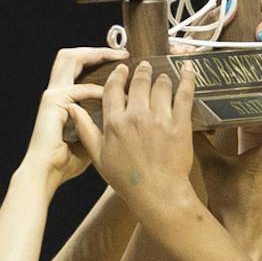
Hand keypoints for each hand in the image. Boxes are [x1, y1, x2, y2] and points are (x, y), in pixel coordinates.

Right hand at [24, 44, 126, 185]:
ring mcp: (53, 95)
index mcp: (62, 99)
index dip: (101, 60)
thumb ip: (98, 123)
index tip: (125, 64)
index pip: (79, 67)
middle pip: (72, 56)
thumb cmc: (64, 164)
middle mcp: (56, 92)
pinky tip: (116, 95)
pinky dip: (98, 90)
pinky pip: (80, 88)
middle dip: (99, 51)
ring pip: (72, 59)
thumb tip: (124, 115)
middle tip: (123, 55)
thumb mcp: (88, 141)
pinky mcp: (53, 102)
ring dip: (98, 57)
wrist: (44, 174)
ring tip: (121, 60)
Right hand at [67, 58, 197, 206]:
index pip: (114, 88)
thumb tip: (73, 109)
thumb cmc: (127, 179)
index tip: (122, 70)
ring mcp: (160, 118)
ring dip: (161, 77)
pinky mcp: (180, 123)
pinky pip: (184, 94)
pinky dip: (187, 78)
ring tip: (163, 76)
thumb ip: (86, 129)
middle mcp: (136, 116)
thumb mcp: (99, 156)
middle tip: (145, 67)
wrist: (157, 193)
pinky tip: (187, 68)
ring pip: (161, 85)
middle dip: (142, 71)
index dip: (118, 75)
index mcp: (115, 123)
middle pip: (139, 81)